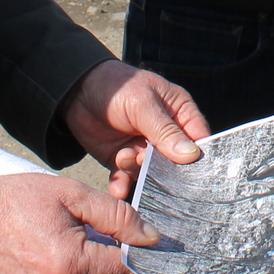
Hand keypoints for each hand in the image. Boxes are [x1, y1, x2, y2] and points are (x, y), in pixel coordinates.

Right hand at [0, 172, 158, 273]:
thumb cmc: (17, 199)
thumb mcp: (72, 195)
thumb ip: (117, 216)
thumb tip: (151, 238)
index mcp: (70, 265)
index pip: (126, 273)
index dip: (143, 259)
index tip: (154, 249)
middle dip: (109, 259)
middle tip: (98, 231)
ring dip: (85, 270)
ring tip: (65, 239)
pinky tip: (46, 255)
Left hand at [61, 60, 208, 198]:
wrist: (75, 90)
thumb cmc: (117, 86)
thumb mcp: (143, 104)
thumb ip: (165, 131)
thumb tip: (192, 155)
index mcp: (179, 113)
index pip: (198, 140)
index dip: (198, 158)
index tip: (195, 175)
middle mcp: (164, 135)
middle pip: (175, 162)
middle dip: (163, 169)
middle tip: (145, 162)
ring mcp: (143, 148)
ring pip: (151, 173)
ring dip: (137, 170)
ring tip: (122, 157)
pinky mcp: (122, 159)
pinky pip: (127, 178)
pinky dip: (122, 184)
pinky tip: (117, 188)